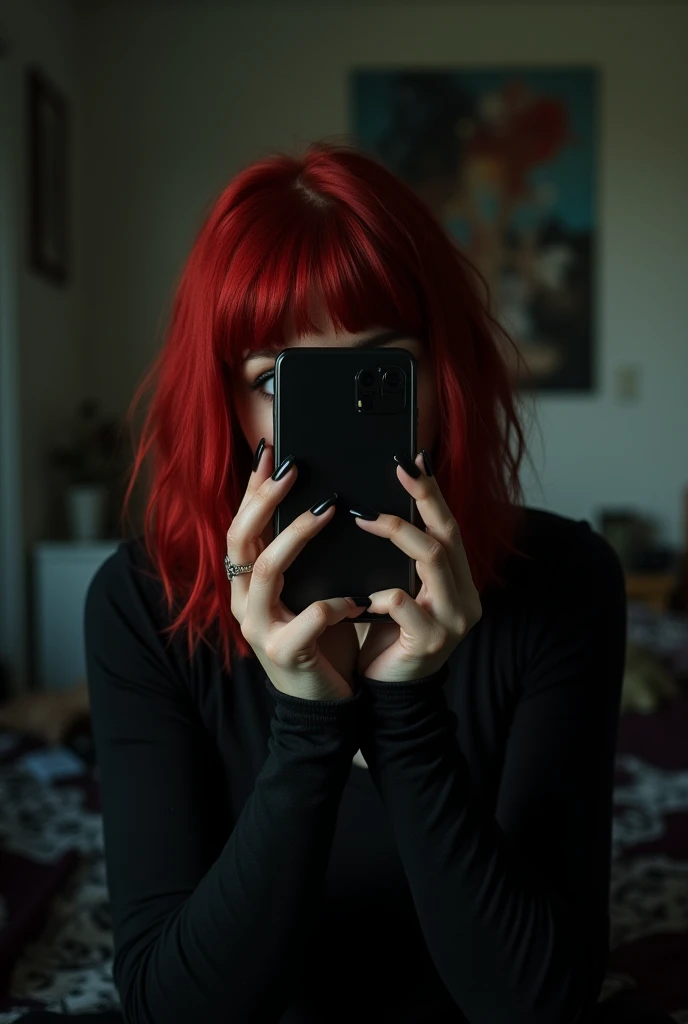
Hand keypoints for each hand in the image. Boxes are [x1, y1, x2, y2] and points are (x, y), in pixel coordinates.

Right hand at [226, 444, 367, 701]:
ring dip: (295, 538)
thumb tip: (324, 498)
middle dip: (264, 500)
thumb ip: (306, 555)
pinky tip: (357, 600)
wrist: (323, 701)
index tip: (269, 453)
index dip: (251, 489)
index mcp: (249, 583)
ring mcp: (260, 628)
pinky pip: (307, 621)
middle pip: (240, 540)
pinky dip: (333, 606)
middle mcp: (245, 601)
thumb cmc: (321, 637)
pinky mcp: (285, 654)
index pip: (241, 526)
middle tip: (292, 470)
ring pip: (266, 571)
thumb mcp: (309, 589)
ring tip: (326, 511)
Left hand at [351, 452, 481, 682]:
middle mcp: (463, 597)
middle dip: (423, 498)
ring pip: (433, 560)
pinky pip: (403, 604)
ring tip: (363, 517)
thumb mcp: (394, 589)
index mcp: (457, 582)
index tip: (412, 460)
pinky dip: (380, 594)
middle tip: (398, 470)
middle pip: (448, 534)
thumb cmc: (385, 635)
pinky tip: (360, 596)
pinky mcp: (429, 643)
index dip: (432, 492)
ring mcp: (451, 620)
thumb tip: (372, 504)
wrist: (386, 693)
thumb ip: (397, 558)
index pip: (449, 527)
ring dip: (398, 533)